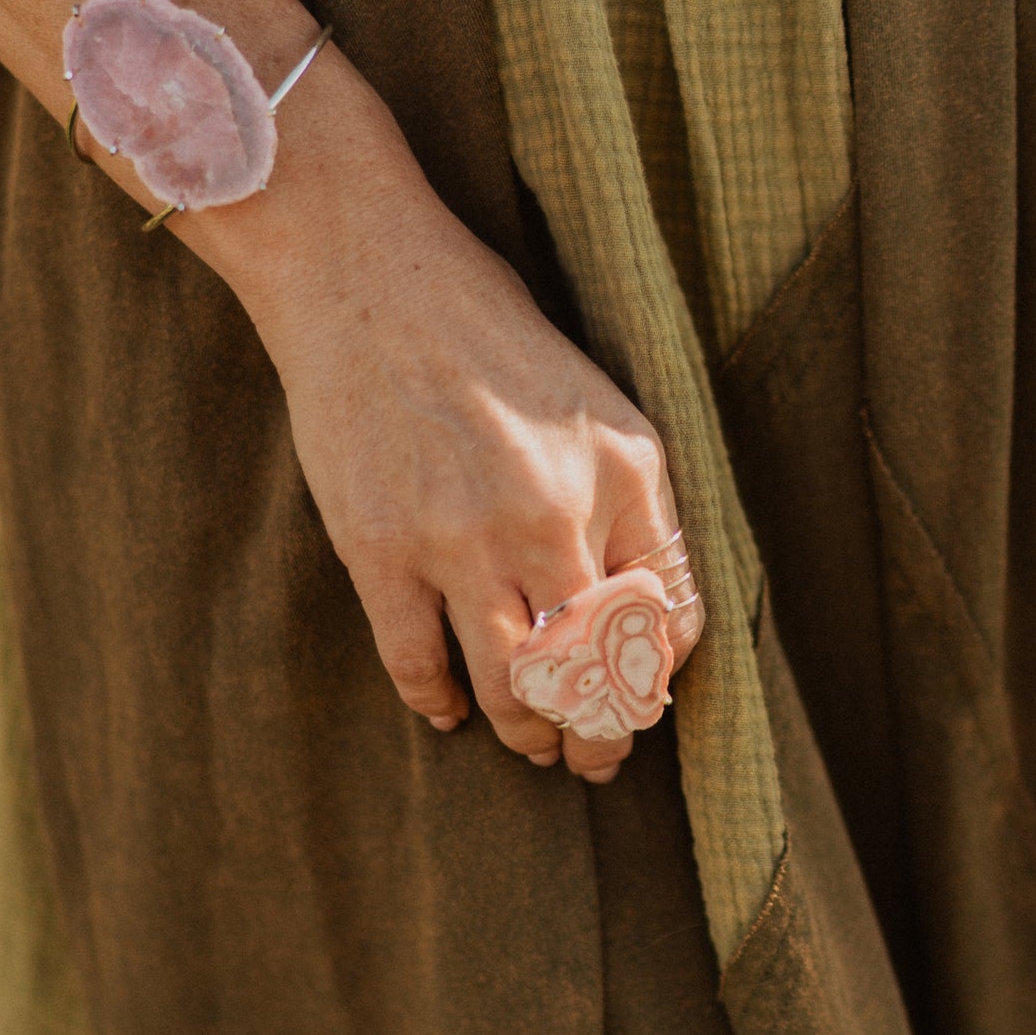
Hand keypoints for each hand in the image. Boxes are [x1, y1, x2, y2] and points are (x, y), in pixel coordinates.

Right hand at [251, 187, 699, 781]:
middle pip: (596, 671)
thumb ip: (621, 499)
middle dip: (599, 734)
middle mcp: (554, 512)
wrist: (367, 277)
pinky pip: (418, 663)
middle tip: (592, 757)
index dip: (656, 680)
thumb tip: (636, 611)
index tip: (639, 702)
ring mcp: (463, 538)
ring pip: (514, 686)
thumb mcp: (592, 401)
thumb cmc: (485, 330)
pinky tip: (446, 710)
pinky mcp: (383, 551)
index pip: (668, 617)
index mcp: (624, 468)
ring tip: (531, 744)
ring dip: (528, 732)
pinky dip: (437, 701)